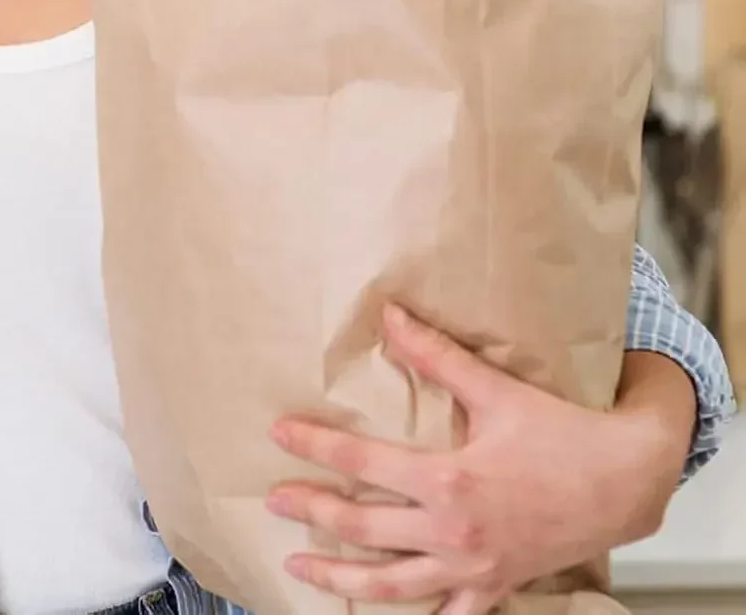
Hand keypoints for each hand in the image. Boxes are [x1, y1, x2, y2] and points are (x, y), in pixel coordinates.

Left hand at [267, 303, 691, 614]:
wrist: (625, 482)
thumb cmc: (562, 433)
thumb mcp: (495, 388)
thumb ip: (436, 354)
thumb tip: (389, 315)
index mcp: (449, 480)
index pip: (362, 460)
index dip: (316, 445)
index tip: (279, 434)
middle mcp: (454, 531)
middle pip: (364, 526)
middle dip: (314, 512)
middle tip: (274, 499)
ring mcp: (474, 567)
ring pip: (394, 583)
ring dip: (343, 578)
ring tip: (301, 569)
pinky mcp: (496, 585)